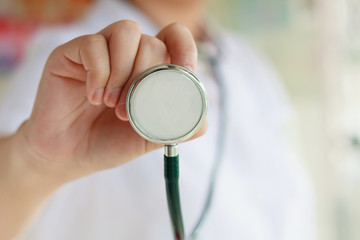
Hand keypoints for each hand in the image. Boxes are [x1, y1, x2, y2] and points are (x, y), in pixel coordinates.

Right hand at [19, 21, 205, 182]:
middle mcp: (127, 54)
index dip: (185, 48)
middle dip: (146, 79)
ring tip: (111, 104)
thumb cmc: (109, 142)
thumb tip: (204, 119)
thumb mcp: (148, 138)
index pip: (175, 38)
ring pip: (127, 32)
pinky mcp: (71, 52)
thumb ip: (175, 126)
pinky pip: (93, 44)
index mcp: (149, 69)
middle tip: (127, 112)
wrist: (68, 155)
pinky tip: (93, 97)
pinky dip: (99, 73)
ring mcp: (100, 50)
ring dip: (124, 72)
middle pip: (152, 42)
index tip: (185, 72)